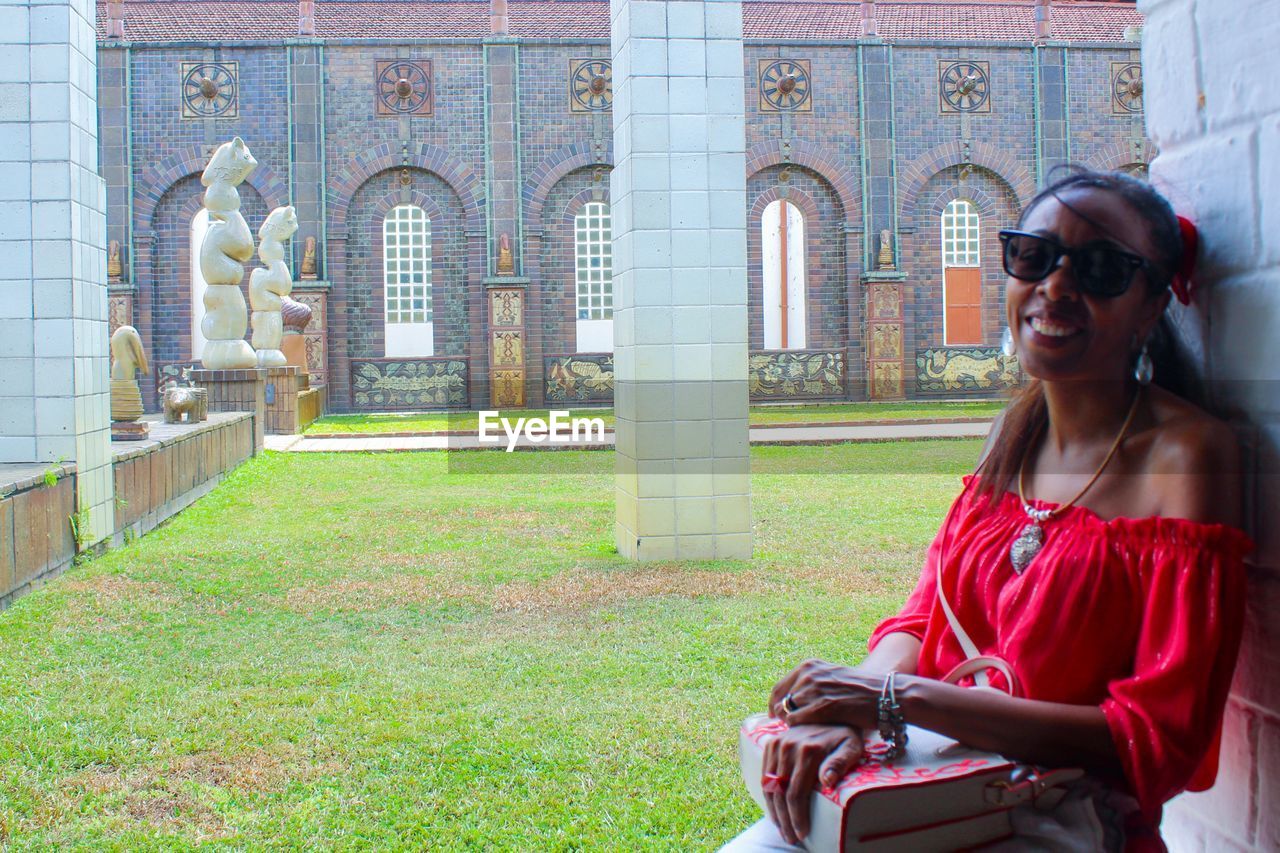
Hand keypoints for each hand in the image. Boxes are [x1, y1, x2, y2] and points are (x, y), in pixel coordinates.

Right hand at [762, 724, 864, 844]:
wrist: (830, 711)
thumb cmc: (845, 735)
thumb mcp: (852, 747)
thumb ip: (840, 763)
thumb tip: (827, 781)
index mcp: (808, 751)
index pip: (796, 793)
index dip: (797, 816)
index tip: (802, 833)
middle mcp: (788, 747)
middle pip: (780, 793)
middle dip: (784, 820)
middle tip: (791, 838)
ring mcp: (777, 744)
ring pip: (769, 786)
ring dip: (773, 810)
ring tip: (782, 828)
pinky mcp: (771, 743)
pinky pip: (764, 774)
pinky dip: (767, 794)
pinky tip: (774, 809)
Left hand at [769, 659, 882, 729]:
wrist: (885, 694)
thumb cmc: (860, 692)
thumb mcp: (831, 679)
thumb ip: (811, 686)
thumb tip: (790, 701)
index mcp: (809, 666)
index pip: (779, 688)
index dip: (776, 705)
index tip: (777, 718)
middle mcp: (808, 674)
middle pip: (779, 701)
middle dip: (782, 716)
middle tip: (789, 730)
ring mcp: (815, 688)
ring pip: (787, 712)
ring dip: (792, 725)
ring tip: (803, 733)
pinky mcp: (822, 705)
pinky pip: (796, 720)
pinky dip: (800, 729)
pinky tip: (811, 734)